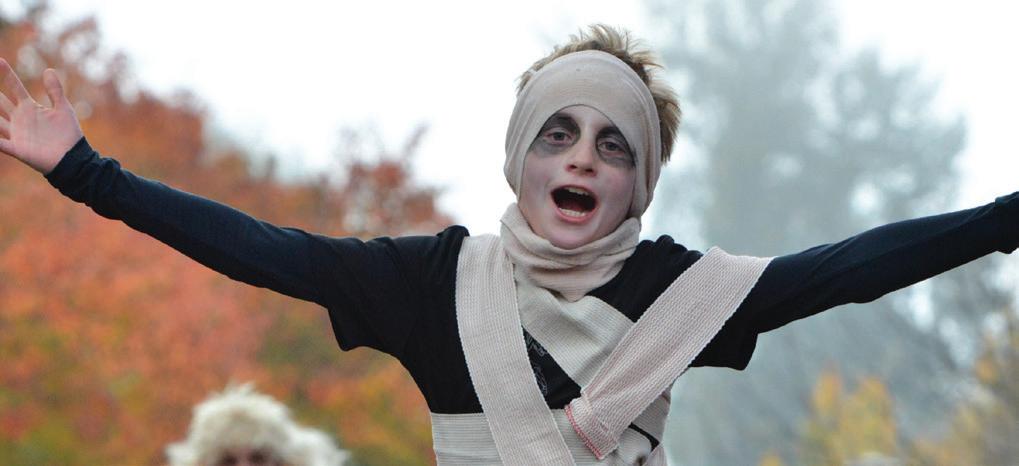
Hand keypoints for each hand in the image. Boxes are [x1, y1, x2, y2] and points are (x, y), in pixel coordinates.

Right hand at [0, 58, 83, 174]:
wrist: (72, 158)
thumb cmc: (68, 134)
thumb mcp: (63, 109)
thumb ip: (55, 91)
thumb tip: (49, 70)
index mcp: (29, 108)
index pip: (14, 87)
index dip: (7, 74)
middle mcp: (18, 119)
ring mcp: (16, 133)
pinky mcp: (17, 148)